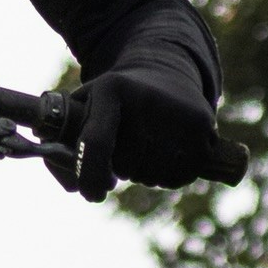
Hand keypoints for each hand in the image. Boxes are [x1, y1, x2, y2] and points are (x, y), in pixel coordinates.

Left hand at [59, 64, 248, 203]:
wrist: (167, 73)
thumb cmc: (117, 102)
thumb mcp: (88, 104)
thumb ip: (65, 141)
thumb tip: (74, 186)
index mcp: (112, 89)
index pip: (96, 143)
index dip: (90, 176)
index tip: (93, 194)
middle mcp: (146, 97)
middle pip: (127, 166)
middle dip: (123, 169)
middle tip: (129, 150)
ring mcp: (177, 112)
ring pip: (153, 176)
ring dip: (147, 175)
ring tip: (149, 149)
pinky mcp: (202, 126)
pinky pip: (179, 177)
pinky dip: (171, 177)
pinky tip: (169, 155)